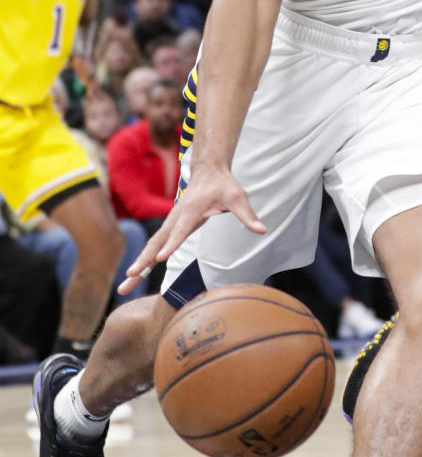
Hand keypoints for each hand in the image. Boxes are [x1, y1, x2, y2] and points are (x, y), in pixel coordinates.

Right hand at [117, 168, 264, 294]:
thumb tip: (261, 230)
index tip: (160, 259)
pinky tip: (135, 276)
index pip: (180, 230)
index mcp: (191, 211)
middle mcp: (176, 218)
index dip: (171, 244)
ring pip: (151, 246)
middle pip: (156, 242)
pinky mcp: (170, 227)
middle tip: (129, 277)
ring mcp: (170, 223)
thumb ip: (247, 215)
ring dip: (138, 264)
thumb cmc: (223, 185)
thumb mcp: (238, 197)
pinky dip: (143, 260)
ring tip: (124, 285)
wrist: (208, 171)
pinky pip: (154, 245)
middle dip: (142, 260)